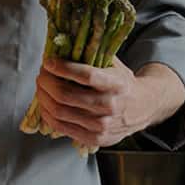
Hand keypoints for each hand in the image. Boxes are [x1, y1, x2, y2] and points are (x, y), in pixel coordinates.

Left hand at [35, 56, 173, 149]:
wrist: (143, 108)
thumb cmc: (123, 84)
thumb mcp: (115, 65)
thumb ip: (93, 55)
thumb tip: (62, 45)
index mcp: (117, 84)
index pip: (86, 76)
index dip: (63, 68)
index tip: (49, 62)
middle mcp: (110, 106)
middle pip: (67, 95)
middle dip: (47, 82)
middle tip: (42, 74)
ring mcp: (101, 125)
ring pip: (60, 111)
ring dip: (44, 97)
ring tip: (41, 87)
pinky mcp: (94, 138)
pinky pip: (62, 126)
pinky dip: (48, 114)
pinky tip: (45, 104)